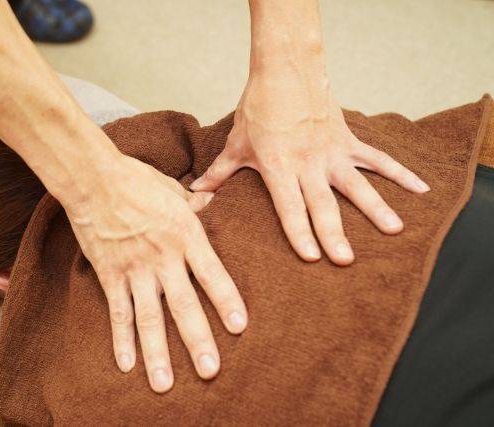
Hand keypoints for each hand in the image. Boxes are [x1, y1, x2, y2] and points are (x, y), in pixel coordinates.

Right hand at [67, 153, 247, 392]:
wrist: (92, 179)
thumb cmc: (136, 179)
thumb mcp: (173, 188)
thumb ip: (194, 203)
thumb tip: (213, 200)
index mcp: (186, 235)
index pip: (212, 273)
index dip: (226, 300)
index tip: (239, 327)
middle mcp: (163, 258)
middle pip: (184, 305)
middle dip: (197, 340)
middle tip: (210, 371)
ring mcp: (135, 269)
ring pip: (149, 318)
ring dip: (157, 353)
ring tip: (165, 384)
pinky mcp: (110, 274)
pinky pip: (118, 312)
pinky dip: (121, 339)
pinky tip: (127, 365)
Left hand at [190, 73, 429, 264]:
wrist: (285, 70)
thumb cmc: (258, 108)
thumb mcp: (236, 143)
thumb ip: (219, 172)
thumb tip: (195, 193)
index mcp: (278, 167)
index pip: (289, 207)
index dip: (299, 233)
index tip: (311, 257)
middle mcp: (308, 164)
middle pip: (323, 203)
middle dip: (334, 232)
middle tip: (346, 259)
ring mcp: (332, 152)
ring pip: (357, 184)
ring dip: (376, 208)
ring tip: (394, 230)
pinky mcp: (348, 140)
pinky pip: (378, 159)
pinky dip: (401, 173)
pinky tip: (421, 190)